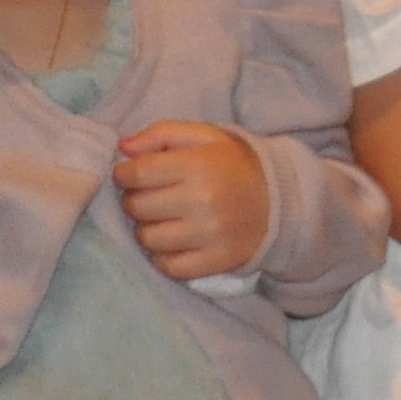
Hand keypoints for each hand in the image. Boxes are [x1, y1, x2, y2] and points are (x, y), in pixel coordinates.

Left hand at [118, 120, 270, 279]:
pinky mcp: (216, 261)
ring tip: (160, 219)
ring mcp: (211, 234)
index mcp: (200, 164)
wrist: (278, 201)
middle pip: (137, 207)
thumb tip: (123, 148)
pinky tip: (172, 242)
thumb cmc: (230, 165)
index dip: (123, 174)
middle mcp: (204, 200)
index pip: (138, 173)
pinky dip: (161, 257)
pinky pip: (167, 266)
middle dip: (133, 200)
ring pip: (147, 238)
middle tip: (148, 196)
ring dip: (145, 229)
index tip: (129, 174)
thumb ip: (162, 133)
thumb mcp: (204, 136)